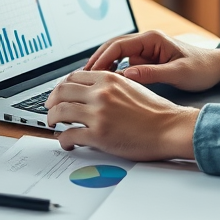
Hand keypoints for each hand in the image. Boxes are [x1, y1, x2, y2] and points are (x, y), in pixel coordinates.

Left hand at [46, 70, 197, 160]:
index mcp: (109, 79)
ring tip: (54, 125)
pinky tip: (67, 142)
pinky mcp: (98, 135)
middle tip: (50, 110)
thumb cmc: (156, 111)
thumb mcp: (131, 86)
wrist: (169, 127)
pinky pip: (69, 135)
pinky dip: (63, 140)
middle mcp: (100, 93)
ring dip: (52, 119)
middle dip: (51, 102)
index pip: (73, 77)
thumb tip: (92, 92)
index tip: (59, 94)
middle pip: (61, 91)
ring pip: (60, 112)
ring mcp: (98, 114)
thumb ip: (111, 86)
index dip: (61, 86)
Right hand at [85, 30, 219, 91]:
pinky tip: (105, 86)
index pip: (119, 44)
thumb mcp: (178, 73)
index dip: (101, 58)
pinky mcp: (146, 61)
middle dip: (96, 63)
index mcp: (152, 39)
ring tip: (87, 85)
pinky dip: (113, 74)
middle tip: (80, 79)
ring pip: (116, 57)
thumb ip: (151, 73)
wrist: (216, 68)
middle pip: (112, 48)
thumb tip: (125, 75)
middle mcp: (146, 42)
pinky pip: (124, 65)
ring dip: (102, 69)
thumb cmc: (201, 68)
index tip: (89, 73)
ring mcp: (145, 51)